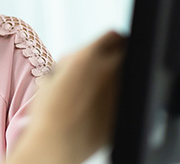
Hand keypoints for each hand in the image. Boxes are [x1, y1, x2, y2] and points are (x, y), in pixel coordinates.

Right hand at [7, 32, 125, 163]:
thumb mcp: (55, 73)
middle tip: (105, 67)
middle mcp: (109, 71)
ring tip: (99, 92)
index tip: (106, 49)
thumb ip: (79, 56)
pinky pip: (129, 97)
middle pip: (127, 51)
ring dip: (119, 77)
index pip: (114, 35)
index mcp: (89, 57)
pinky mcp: (126, 111)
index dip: (108, 42)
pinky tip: (101, 108)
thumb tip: (96, 49)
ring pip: (129, 74)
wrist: (54, 144)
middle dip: (118, 56)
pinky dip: (120, 98)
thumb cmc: (49, 111)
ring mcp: (121, 91)